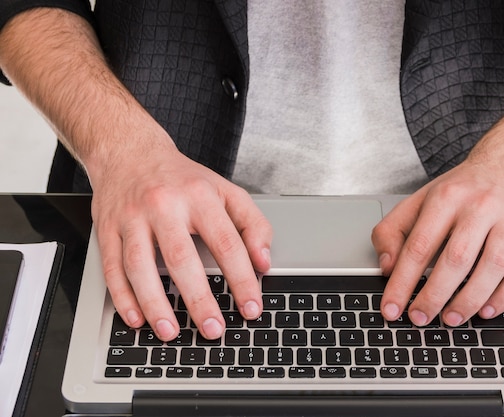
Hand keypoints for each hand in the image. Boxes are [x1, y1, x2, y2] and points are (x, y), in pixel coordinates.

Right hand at [91, 144, 271, 340]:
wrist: (130, 153)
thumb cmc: (182, 179)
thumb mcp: (226, 191)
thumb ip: (252, 224)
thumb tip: (263, 262)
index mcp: (200, 197)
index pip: (227, 243)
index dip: (242, 279)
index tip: (251, 307)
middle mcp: (164, 205)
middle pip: (182, 257)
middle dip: (199, 299)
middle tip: (214, 330)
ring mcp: (132, 218)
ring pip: (140, 265)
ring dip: (155, 303)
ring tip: (171, 332)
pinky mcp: (107, 229)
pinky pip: (112, 267)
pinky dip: (123, 297)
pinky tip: (136, 318)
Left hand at [372, 160, 503, 326]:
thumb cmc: (463, 188)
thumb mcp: (420, 199)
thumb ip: (393, 230)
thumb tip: (387, 267)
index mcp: (446, 198)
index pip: (419, 246)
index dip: (402, 282)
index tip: (392, 307)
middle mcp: (479, 207)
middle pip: (456, 259)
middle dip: (434, 295)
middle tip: (420, 318)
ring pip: (493, 266)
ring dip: (470, 299)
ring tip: (451, 318)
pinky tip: (487, 309)